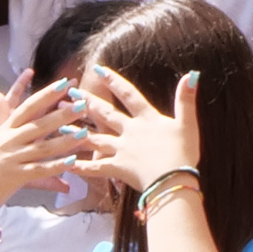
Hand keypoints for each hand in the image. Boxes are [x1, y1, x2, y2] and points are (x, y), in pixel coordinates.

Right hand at [0, 78, 74, 224]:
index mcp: (4, 130)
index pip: (28, 107)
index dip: (46, 95)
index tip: (64, 84)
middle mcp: (8, 141)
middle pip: (39, 125)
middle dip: (61, 114)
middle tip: (82, 105)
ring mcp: (12, 158)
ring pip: (43, 147)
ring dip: (65, 140)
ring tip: (85, 133)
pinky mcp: (16, 176)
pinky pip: (40, 170)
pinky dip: (56, 166)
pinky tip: (72, 162)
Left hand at [70, 62, 203, 196]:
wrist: (172, 181)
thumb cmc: (182, 153)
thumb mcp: (187, 124)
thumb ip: (186, 100)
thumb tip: (192, 74)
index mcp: (147, 119)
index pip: (129, 95)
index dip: (114, 81)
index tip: (98, 69)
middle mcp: (130, 131)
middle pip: (105, 113)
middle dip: (87, 102)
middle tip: (70, 94)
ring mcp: (121, 150)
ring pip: (95, 138)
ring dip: (77, 132)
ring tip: (60, 126)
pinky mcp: (117, 168)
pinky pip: (96, 168)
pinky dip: (81, 167)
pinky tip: (66, 164)